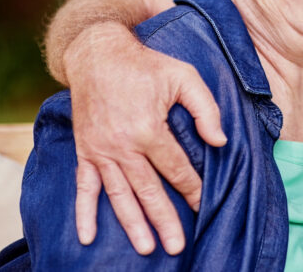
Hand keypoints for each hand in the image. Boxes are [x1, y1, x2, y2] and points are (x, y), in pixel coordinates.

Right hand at [64, 21, 226, 254]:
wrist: (97, 53)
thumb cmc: (145, 65)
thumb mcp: (184, 76)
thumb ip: (205, 108)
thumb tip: (219, 142)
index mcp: (148, 129)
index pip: (176, 169)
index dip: (192, 189)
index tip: (204, 205)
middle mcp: (122, 145)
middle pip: (148, 190)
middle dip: (164, 220)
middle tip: (177, 245)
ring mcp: (100, 150)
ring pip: (118, 195)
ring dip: (132, 224)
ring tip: (145, 248)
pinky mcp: (85, 150)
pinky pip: (83, 186)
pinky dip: (84, 213)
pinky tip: (87, 236)